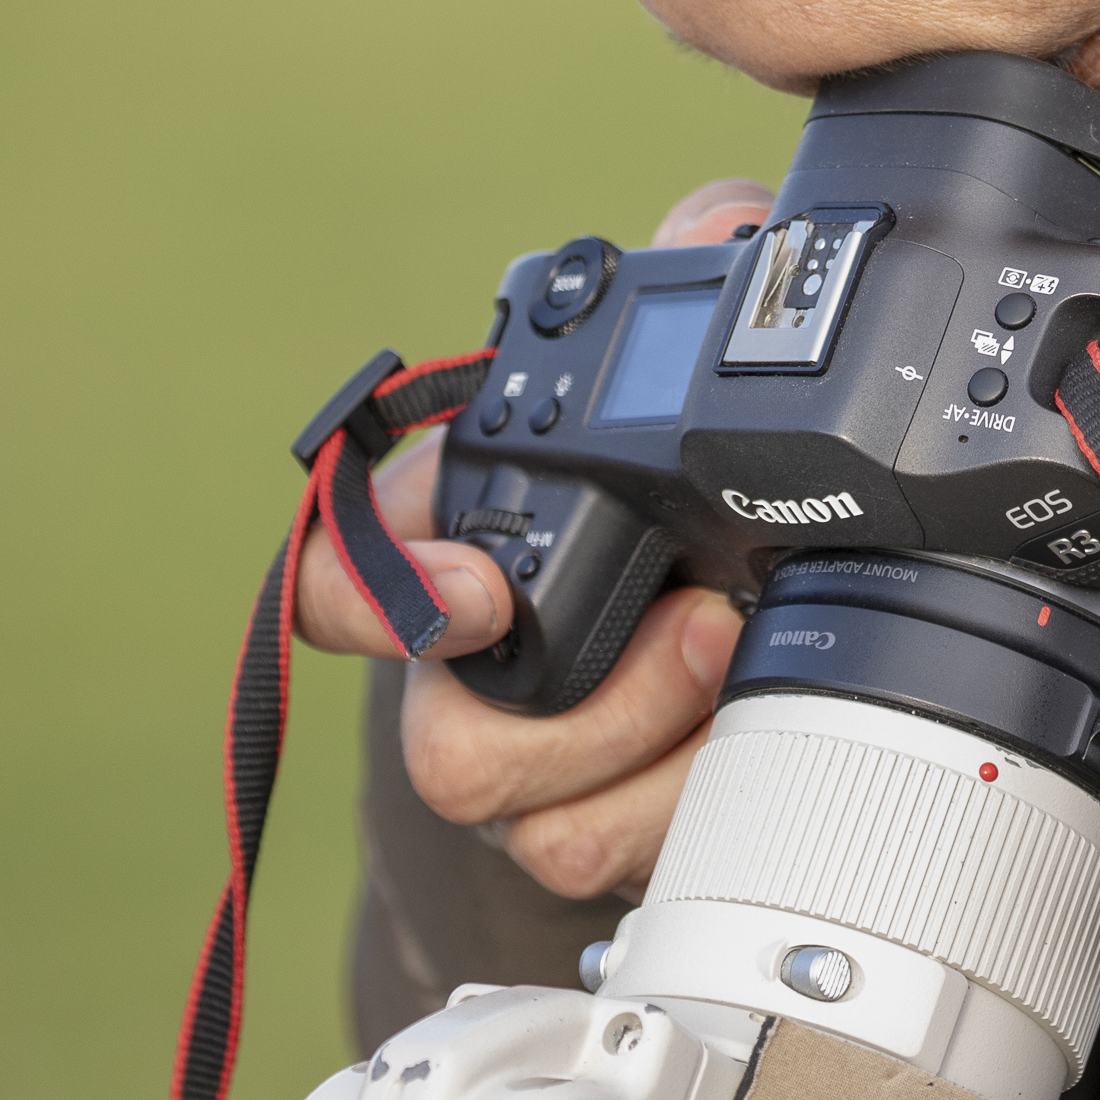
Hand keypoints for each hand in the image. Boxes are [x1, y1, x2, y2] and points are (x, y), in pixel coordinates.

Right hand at [296, 178, 775, 897]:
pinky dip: (693, 812)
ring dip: (652, 759)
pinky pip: (614, 869)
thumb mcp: (701, 356)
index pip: (345, 578)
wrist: (754, 601)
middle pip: (444, 748)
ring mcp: (539, 769)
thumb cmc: (693, 471)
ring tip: (745, 661)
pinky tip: (755, 740)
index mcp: (461, 541)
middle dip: (586, 710)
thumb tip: (724, 230)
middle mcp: (474, 669)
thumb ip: (704, 266)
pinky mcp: (610, 830)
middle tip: (703, 620)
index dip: (373, 594)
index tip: (476, 596)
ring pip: (535, 827)